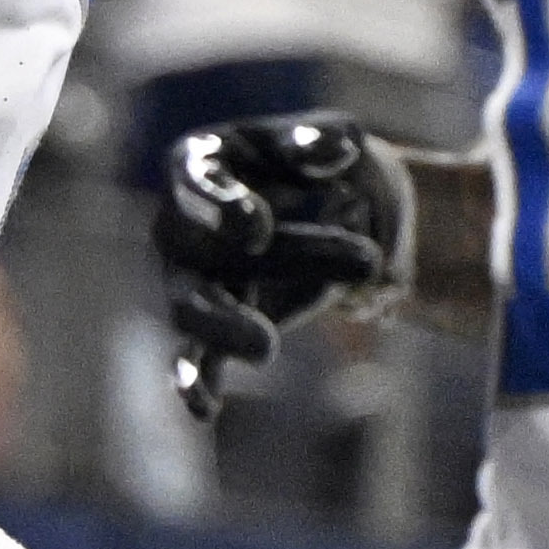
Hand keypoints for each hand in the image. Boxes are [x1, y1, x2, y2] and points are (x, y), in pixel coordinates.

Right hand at [155, 114, 408, 418]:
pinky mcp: (214, 328)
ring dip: (223, 327)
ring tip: (266, 347)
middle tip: (366, 259)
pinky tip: (204, 410)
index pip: (196, 180)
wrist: (337, 211)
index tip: (253, 227)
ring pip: (190, 308)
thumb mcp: (333, 138)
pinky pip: (195, 357)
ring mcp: (191, 278)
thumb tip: (329, 153)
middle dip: (287, 256)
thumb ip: (324, 140)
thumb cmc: (322, 163)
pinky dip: (194, 381)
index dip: (216, 203)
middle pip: (208, 246)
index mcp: (202, 161)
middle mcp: (182, 221)